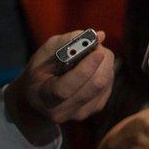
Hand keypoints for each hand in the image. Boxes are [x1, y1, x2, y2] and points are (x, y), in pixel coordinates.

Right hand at [5, 30, 113, 145]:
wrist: (39, 97)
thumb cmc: (41, 70)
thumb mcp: (45, 53)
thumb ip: (67, 42)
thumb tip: (100, 36)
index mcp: (44, 97)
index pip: (67, 88)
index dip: (85, 69)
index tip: (98, 50)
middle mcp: (62, 111)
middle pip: (94, 85)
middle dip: (101, 61)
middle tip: (97, 46)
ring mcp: (80, 113)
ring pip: (105, 83)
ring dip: (104, 64)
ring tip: (92, 55)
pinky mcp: (95, 109)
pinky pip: (108, 85)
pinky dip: (105, 71)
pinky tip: (94, 67)